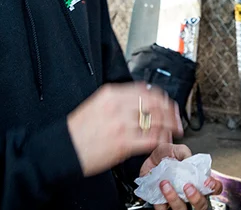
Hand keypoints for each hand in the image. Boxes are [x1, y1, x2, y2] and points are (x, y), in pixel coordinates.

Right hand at [67, 83, 181, 176]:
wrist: (63, 149)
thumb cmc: (78, 130)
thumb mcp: (96, 104)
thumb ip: (117, 100)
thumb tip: (138, 100)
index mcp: (112, 94)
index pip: (146, 90)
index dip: (162, 97)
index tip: (168, 103)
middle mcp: (119, 107)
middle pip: (155, 103)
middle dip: (170, 111)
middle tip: (176, 118)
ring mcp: (122, 125)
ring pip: (156, 121)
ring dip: (169, 126)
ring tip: (174, 130)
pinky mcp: (124, 144)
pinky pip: (151, 139)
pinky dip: (161, 140)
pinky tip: (163, 141)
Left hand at [140, 144, 222, 209]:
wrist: (148, 161)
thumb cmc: (165, 156)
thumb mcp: (176, 149)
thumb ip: (185, 153)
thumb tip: (189, 161)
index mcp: (197, 181)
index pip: (213, 189)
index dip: (214, 188)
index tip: (207, 181)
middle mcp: (189, 194)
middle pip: (202, 205)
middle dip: (196, 198)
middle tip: (187, 186)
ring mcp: (178, 202)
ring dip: (174, 199)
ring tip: (166, 184)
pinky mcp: (163, 206)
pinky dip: (161, 201)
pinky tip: (158, 190)